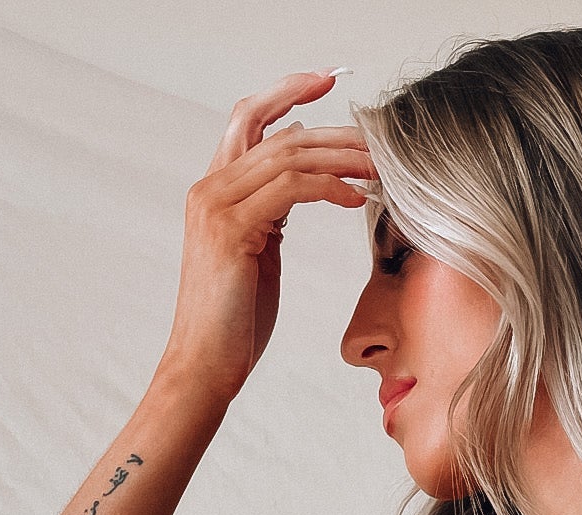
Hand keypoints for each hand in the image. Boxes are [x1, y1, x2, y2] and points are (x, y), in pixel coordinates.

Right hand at [161, 70, 375, 401]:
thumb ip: (271, 215)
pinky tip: (356, 198)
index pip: (249, 118)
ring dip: (341, 159)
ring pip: (288, 156)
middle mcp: (210, 188)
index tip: (327, 82)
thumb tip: (303, 188)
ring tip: (378, 169)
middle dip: (334, 133)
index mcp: (215, 190)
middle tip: (377, 139)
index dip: (287, 93)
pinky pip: (291, 188)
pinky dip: (329, 187)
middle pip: (278, 133)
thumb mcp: (257, 255)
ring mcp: (216, 205)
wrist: (203, 366)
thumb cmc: (234, 323)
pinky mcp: (231, 228)